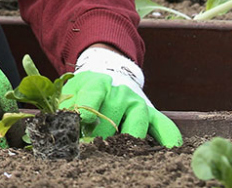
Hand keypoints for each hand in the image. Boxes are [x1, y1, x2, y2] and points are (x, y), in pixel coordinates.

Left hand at [61, 46, 181, 146]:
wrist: (110, 77)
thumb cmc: (85, 92)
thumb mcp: (71, 92)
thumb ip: (66, 105)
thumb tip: (63, 122)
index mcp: (97, 83)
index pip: (93, 95)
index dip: (88, 108)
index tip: (84, 120)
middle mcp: (120, 92)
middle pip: (112, 116)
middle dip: (101, 137)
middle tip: (92, 150)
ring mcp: (139, 103)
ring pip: (137, 123)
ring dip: (127, 140)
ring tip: (119, 155)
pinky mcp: (154, 115)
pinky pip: (166, 127)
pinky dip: (168, 140)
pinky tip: (167, 152)